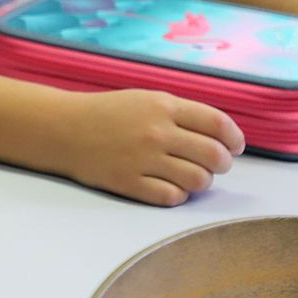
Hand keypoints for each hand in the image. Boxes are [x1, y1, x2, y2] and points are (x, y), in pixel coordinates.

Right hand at [58, 89, 243, 206]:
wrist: (62, 129)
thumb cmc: (107, 113)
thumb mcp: (144, 100)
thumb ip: (181, 114)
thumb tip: (221, 138)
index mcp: (163, 106)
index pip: (218, 124)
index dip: (235, 138)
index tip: (235, 146)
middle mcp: (157, 132)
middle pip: (215, 156)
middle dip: (222, 163)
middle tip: (214, 164)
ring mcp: (143, 160)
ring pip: (199, 180)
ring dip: (201, 180)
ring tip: (189, 175)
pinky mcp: (130, 183)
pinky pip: (173, 197)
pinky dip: (177, 194)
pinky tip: (167, 185)